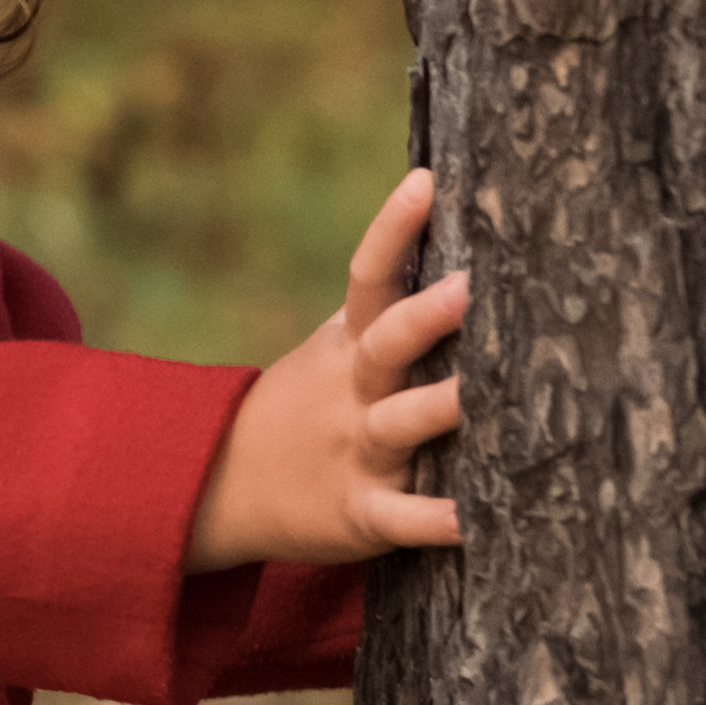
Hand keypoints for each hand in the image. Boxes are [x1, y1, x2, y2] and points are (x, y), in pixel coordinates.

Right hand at [184, 168, 466, 569]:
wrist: (222, 484)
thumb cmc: (311, 404)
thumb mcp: (335, 349)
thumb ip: (391, 306)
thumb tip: (464, 237)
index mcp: (348, 344)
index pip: (368, 276)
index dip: (392, 230)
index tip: (425, 182)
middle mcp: (354, 391)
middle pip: (387, 343)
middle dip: (426, 315)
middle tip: (469, 287)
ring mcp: (355, 450)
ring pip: (399, 424)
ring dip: (438, 409)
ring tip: (483, 397)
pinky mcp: (358, 512)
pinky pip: (398, 516)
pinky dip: (432, 520)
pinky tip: (470, 522)